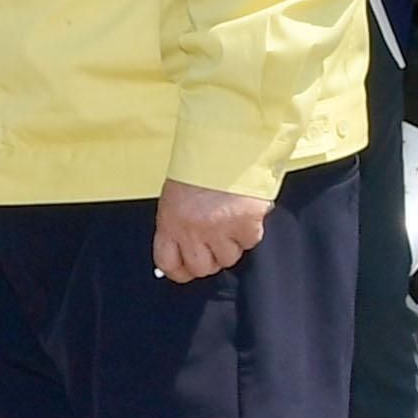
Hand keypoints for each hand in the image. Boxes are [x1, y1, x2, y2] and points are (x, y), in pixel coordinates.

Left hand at [152, 179, 270, 282]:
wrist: (226, 146)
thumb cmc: (199, 168)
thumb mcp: (176, 197)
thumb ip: (177, 224)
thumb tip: (180, 251)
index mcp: (170, 222)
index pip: (168, 263)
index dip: (179, 271)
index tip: (186, 269)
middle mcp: (192, 231)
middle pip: (201, 268)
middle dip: (209, 259)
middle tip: (214, 242)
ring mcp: (219, 231)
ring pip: (228, 258)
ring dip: (231, 244)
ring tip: (229, 220)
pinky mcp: (245, 226)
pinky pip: (249, 242)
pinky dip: (249, 231)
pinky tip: (243, 212)